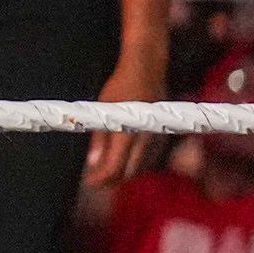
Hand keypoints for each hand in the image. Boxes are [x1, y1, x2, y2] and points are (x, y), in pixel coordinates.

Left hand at [88, 52, 166, 189]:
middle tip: (95, 178)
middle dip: (112, 179)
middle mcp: (146, 140)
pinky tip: (123, 158)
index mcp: (128, 134)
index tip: (89, 182)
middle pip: (129, 173)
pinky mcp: (163, 136)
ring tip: (106, 168)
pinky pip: (150, 159)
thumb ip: (99, 139)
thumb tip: (93, 163)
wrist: (147, 71)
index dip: (101, 179)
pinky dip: (135, 164)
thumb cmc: (121, 87)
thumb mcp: (103, 111)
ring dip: (124, 172)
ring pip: (141, 168)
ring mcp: (158, 139)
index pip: (115, 168)